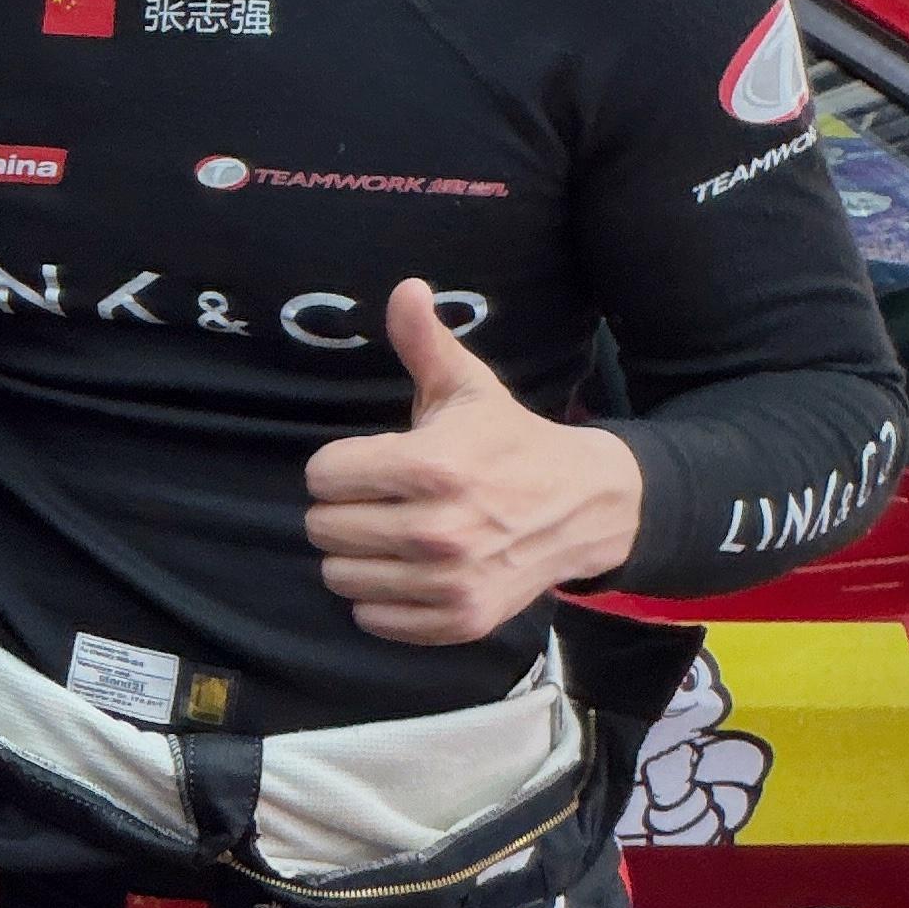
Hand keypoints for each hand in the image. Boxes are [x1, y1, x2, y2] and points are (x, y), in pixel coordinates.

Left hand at [300, 280, 647, 644]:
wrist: (586, 505)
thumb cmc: (510, 442)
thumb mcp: (469, 387)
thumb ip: (425, 341)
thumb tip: (405, 288)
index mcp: (431, 466)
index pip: (322, 476)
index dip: (338, 466)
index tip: (369, 464)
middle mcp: (438, 530)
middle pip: (324, 528)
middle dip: (343, 510)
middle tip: (378, 500)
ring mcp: (450, 581)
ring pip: (340, 577)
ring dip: (356, 557)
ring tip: (390, 535)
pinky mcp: (461, 619)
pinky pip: (374, 620)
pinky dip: (381, 600)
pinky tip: (406, 572)